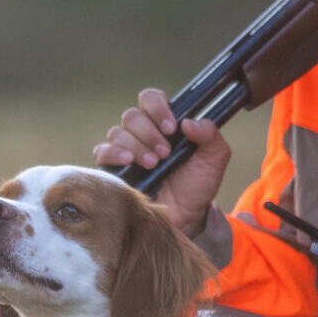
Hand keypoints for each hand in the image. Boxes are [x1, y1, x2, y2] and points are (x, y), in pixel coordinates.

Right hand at [91, 88, 230, 238]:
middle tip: (165, 153)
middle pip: (132, 116)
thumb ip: (210, 135)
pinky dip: (114, 154)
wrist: (186, 217)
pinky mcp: (113, 169)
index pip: (150, 98)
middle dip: (149, 133)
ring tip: (153, 164)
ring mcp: (125, 150)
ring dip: (137, 146)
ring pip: (117, 132)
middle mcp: (142, 133)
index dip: (158, 107)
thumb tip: (188, 122)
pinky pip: (103, 152)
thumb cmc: (197, 186)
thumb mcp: (214, 158)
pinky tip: (128, 162)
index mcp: (164, 124)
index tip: (171, 127)